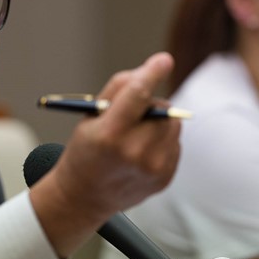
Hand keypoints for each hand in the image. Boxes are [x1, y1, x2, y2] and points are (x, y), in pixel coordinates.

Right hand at [29, 52, 180, 258]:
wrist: (84, 198)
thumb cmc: (85, 152)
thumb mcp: (89, 118)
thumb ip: (117, 90)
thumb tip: (148, 71)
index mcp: (110, 135)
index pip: (138, 95)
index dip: (152, 73)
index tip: (163, 60)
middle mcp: (134, 153)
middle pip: (161, 108)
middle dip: (150, 103)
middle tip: (133, 113)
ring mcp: (153, 168)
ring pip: (173, 124)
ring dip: (160, 120)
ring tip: (137, 133)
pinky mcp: (164, 178)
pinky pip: (174, 143)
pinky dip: (162, 139)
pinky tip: (142, 151)